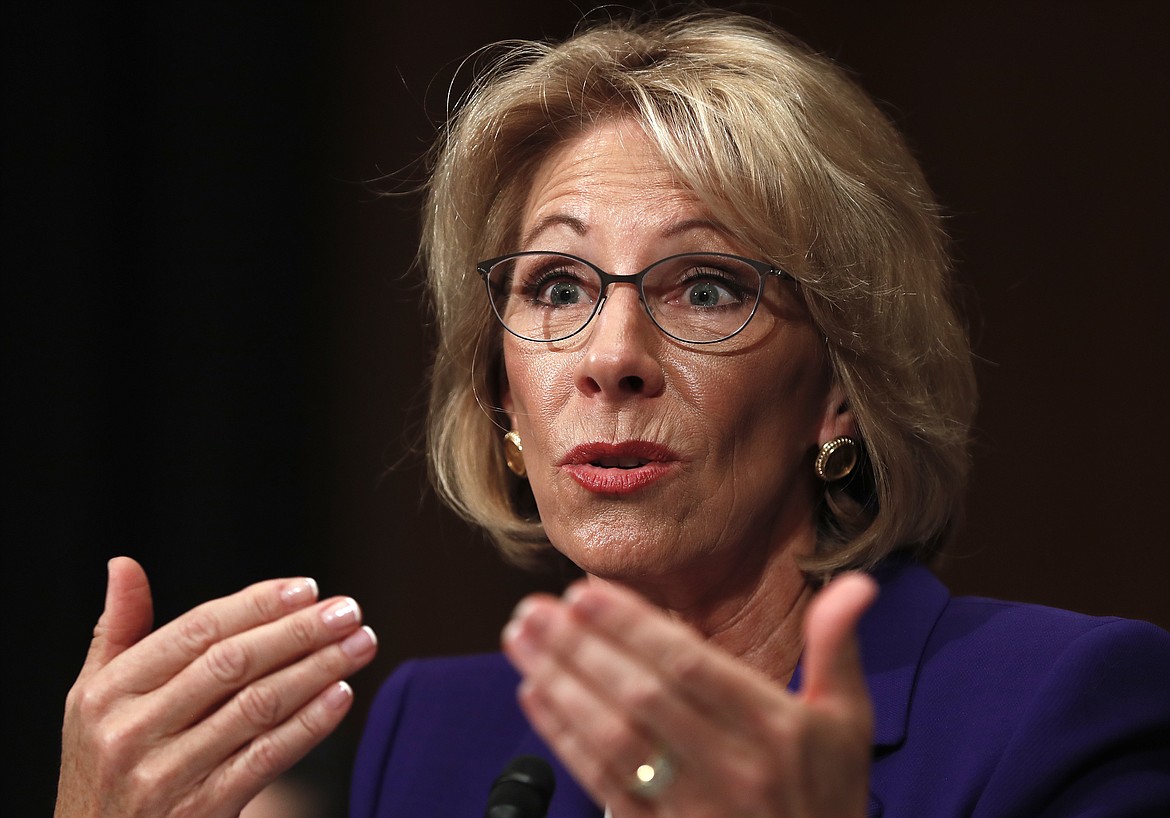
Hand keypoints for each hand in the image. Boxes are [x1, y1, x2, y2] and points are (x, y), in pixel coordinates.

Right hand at [55, 557, 377, 817]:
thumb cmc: (104, 766)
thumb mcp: (93, 701)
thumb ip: (118, 632)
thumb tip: (124, 564)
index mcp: (108, 693)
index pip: (196, 631)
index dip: (257, 605)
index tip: (309, 588)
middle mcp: (131, 731)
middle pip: (232, 664)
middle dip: (298, 631)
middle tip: (348, 611)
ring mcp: (165, 776)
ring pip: (257, 707)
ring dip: (317, 669)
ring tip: (360, 645)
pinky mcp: (199, 812)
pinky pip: (266, 758)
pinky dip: (309, 724)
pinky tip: (342, 696)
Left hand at [501, 572, 876, 816]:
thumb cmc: (828, 797)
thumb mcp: (848, 721)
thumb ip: (837, 648)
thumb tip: (856, 583)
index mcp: (775, 728)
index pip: (690, 665)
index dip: (633, 626)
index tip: (585, 592)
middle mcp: (731, 766)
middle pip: (641, 697)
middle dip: (581, 647)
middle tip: (535, 608)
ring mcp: (692, 806)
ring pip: (613, 738)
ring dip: (560, 684)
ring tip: (521, 640)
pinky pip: (603, 783)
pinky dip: (564, 737)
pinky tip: (536, 695)